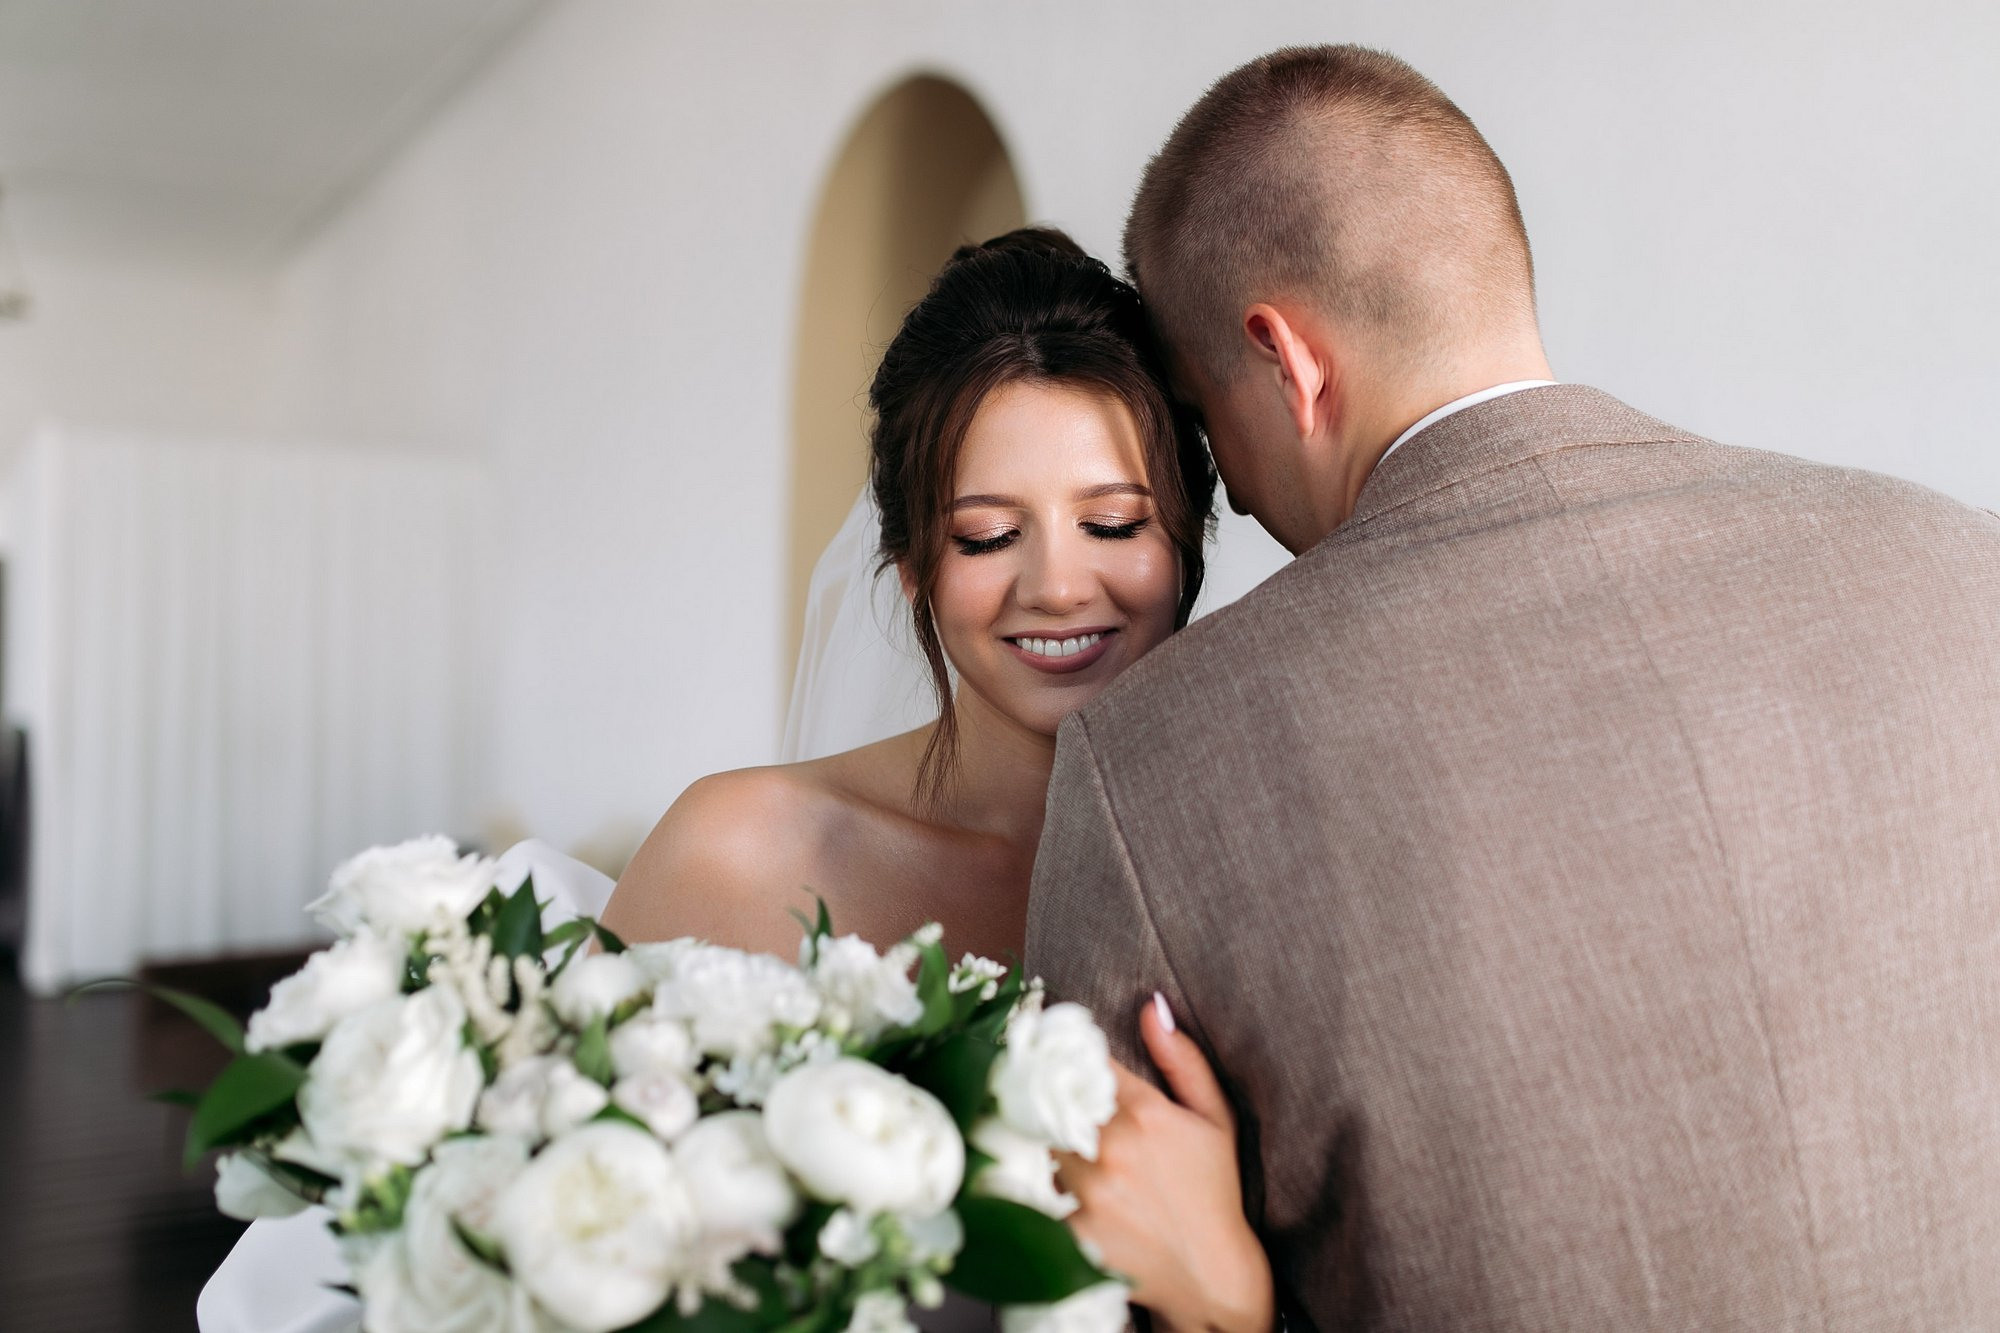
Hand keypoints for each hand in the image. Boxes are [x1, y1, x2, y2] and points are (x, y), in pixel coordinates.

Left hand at [1056, 995, 1274, 1332]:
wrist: (1209, 1276)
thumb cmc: (1212, 1191)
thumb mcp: (1214, 1119)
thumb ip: (1183, 1060)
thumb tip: (1152, 1006)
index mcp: (1144, 1112)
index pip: (1084, 1061)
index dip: (1065, 1052)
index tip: (1047, 1042)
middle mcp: (1111, 1148)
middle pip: (1049, 1099)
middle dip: (1043, 1095)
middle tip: (1032, 1091)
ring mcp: (1088, 1192)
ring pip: (1035, 1142)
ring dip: (1035, 1138)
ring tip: (1040, 1140)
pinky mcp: (1070, 1230)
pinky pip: (1033, 1190)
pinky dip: (1035, 1184)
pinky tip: (1045, 1185)